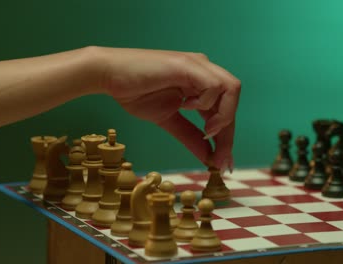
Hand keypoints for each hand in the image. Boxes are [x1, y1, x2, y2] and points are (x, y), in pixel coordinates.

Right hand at [98, 47, 240, 169]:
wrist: (110, 75)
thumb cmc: (135, 92)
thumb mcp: (167, 119)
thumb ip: (188, 136)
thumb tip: (207, 157)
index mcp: (199, 84)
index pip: (223, 111)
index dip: (226, 138)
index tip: (222, 163)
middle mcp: (203, 71)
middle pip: (232, 102)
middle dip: (228, 134)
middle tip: (219, 159)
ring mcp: (197, 66)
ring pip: (232, 89)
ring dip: (223, 116)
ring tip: (206, 131)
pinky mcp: (187, 65)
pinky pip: (214, 85)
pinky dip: (206, 102)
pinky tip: (187, 107)